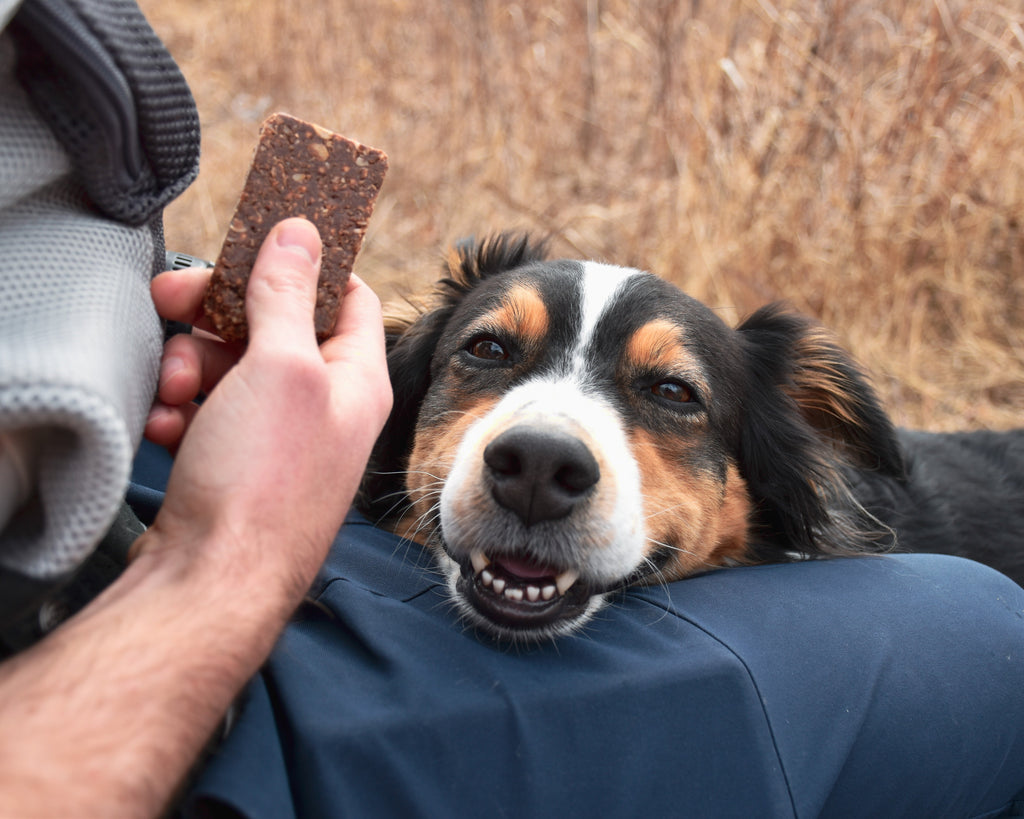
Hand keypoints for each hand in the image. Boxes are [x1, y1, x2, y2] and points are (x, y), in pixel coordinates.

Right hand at [138, 218, 391, 599]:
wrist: (212, 583)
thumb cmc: (263, 481)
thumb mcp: (282, 369)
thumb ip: (288, 295)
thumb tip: (301, 233)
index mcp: (358, 380)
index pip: (350, 296)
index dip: (307, 264)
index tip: (257, 245)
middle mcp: (327, 407)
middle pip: (277, 326)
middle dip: (221, 313)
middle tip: (175, 301)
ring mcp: (281, 438)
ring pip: (232, 366)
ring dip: (192, 365)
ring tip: (174, 390)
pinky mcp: (238, 464)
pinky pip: (208, 411)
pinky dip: (183, 409)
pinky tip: (167, 427)